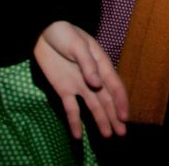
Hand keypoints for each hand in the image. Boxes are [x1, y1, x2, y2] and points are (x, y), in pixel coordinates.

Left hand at [33, 21, 128, 139]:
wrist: (44, 32)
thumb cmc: (66, 34)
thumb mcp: (78, 45)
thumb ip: (87, 64)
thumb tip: (96, 84)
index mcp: (101, 65)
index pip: (114, 86)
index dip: (120, 101)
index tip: (123, 117)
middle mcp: (93, 78)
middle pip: (106, 100)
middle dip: (114, 116)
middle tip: (121, 133)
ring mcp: (79, 85)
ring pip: (93, 106)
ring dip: (101, 121)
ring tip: (108, 135)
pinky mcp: (64, 90)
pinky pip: (71, 108)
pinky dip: (74, 122)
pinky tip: (77, 135)